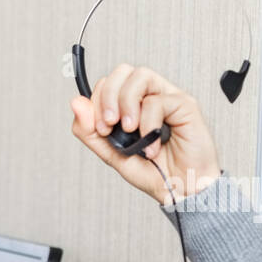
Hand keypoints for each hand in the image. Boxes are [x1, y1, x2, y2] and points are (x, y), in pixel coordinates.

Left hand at [70, 63, 221, 205]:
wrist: (180, 190)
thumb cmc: (153, 172)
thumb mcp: (111, 154)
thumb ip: (91, 131)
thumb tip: (76, 102)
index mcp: (131, 105)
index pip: (108, 83)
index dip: (97, 101)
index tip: (101, 128)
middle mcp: (149, 96)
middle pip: (122, 71)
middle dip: (108, 97)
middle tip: (109, 125)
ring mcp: (168, 97)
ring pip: (140, 76)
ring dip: (127, 103)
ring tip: (129, 130)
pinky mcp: (184, 105)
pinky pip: (158, 100)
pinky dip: (148, 124)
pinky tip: (151, 146)